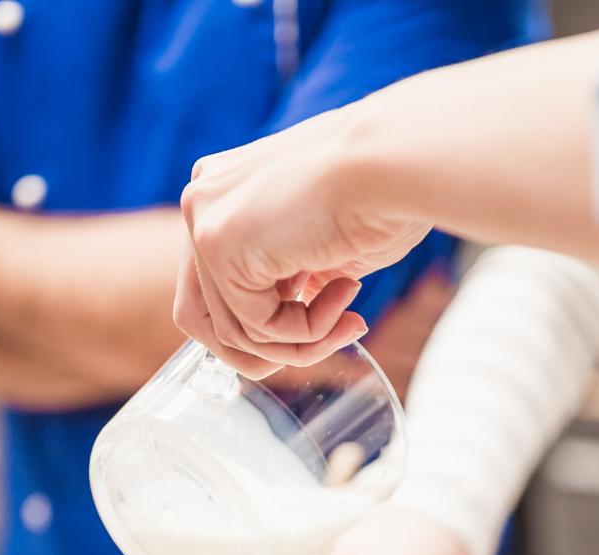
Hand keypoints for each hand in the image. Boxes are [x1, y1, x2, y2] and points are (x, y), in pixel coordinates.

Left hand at [177, 106, 426, 376]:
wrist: (395, 161)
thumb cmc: (382, 195)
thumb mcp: (321, 248)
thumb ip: (289, 279)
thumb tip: (283, 329)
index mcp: (226, 192)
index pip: (216, 287)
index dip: (270, 323)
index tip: (332, 319)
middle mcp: (203, 201)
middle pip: (205, 317)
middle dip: (269, 350)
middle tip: (329, 339)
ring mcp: (203, 221)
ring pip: (234, 331)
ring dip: (302, 342)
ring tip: (350, 318)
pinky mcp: (218, 245)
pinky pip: (257, 326)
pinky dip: (308, 331)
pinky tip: (346, 293)